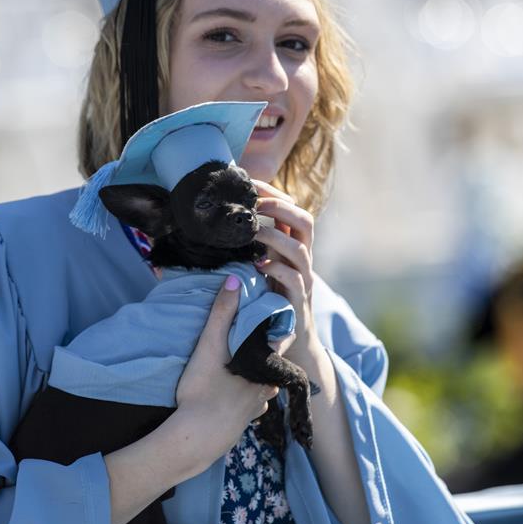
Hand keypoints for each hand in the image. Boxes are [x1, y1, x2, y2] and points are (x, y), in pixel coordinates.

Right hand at [175, 275, 278, 471]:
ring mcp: (255, 409)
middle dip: (265, 354)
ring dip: (258, 378)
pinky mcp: (242, 426)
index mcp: (262, 366)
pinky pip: (252, 409)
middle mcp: (265, 387)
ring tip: (245, 369)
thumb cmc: (203, 390)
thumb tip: (235, 279)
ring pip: (265, 388)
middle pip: (272, 366)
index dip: (276, 328)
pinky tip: (236, 398)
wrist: (195, 438)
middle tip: (252, 342)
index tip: (269, 317)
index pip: (280, 341)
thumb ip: (222, 312)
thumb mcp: (209, 346)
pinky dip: (248, 401)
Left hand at [252, 179, 325, 372]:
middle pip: (305, 222)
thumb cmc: (268, 298)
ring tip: (252, 233)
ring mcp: (304, 280)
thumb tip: (218, 221)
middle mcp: (303, 259)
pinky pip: (295, 280)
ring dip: (274, 237)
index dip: (274, 194)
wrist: (289, 340)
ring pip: (300, 249)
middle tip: (255, 204)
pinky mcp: (299, 301)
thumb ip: (250, 245)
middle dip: (281, 208)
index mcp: (293, 246)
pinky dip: (277, 269)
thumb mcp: (260, 265)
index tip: (250, 183)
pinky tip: (257, 266)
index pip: (292, 209)